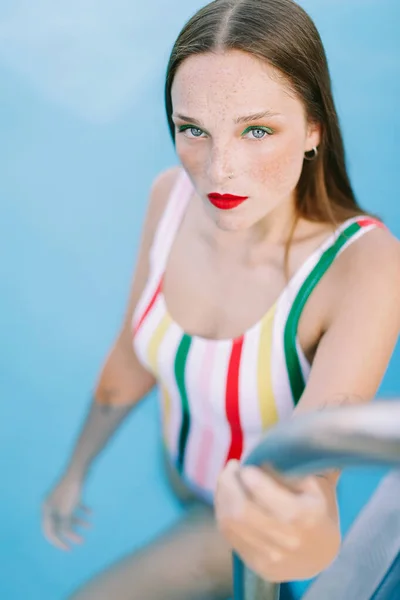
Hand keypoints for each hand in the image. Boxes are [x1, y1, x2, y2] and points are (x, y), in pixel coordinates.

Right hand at [42, 472, 91, 550]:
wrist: (78, 469)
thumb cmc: (71, 491)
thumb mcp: (67, 512)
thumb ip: (65, 525)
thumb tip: (64, 535)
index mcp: (46, 509)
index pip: (49, 532)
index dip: (58, 542)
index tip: (68, 549)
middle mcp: (51, 504)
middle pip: (60, 524)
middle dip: (71, 533)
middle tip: (82, 541)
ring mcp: (61, 498)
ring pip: (68, 515)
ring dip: (79, 522)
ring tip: (90, 527)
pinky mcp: (70, 493)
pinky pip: (75, 505)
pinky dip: (83, 510)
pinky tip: (91, 513)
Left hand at [215, 460, 340, 581]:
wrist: (323, 554)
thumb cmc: (319, 508)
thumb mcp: (318, 482)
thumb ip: (298, 465)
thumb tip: (268, 452)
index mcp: (306, 516)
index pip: (264, 494)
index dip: (248, 476)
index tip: (246, 465)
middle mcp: (288, 541)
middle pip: (241, 510)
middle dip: (228, 483)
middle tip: (231, 467)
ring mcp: (272, 558)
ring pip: (230, 523)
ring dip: (222, 495)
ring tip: (227, 479)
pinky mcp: (258, 566)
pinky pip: (228, 535)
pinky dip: (223, 511)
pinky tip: (227, 498)